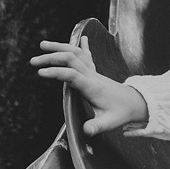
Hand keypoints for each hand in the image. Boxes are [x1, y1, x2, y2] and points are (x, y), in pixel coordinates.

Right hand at [30, 36, 148, 136]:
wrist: (136, 103)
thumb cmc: (121, 113)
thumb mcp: (110, 122)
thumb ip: (97, 126)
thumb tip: (87, 131)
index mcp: (92, 87)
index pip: (72, 75)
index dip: (56, 72)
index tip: (40, 73)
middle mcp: (92, 76)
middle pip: (71, 59)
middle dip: (51, 58)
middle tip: (33, 62)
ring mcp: (94, 72)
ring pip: (76, 53)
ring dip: (60, 47)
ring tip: (42, 45)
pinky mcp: (96, 72)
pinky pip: (88, 55)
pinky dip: (81, 45)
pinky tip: (81, 37)